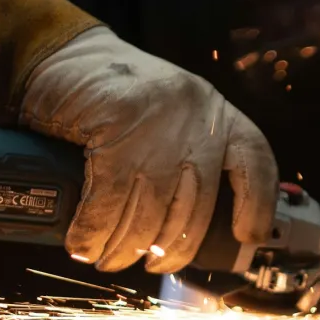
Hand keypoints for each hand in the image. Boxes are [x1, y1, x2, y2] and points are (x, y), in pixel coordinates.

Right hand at [20, 27, 277, 272]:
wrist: (61, 54)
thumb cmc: (112, 97)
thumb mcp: (164, 120)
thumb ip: (184, 158)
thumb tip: (184, 231)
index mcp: (216, 115)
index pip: (256, 163)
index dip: (257, 205)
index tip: (247, 236)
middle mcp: (197, 115)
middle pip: (195, 205)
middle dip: (170, 249)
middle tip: (148, 264)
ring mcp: (158, 118)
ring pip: (150, 210)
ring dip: (124, 247)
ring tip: (105, 259)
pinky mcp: (117, 121)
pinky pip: (109, 199)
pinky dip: (93, 231)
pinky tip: (82, 243)